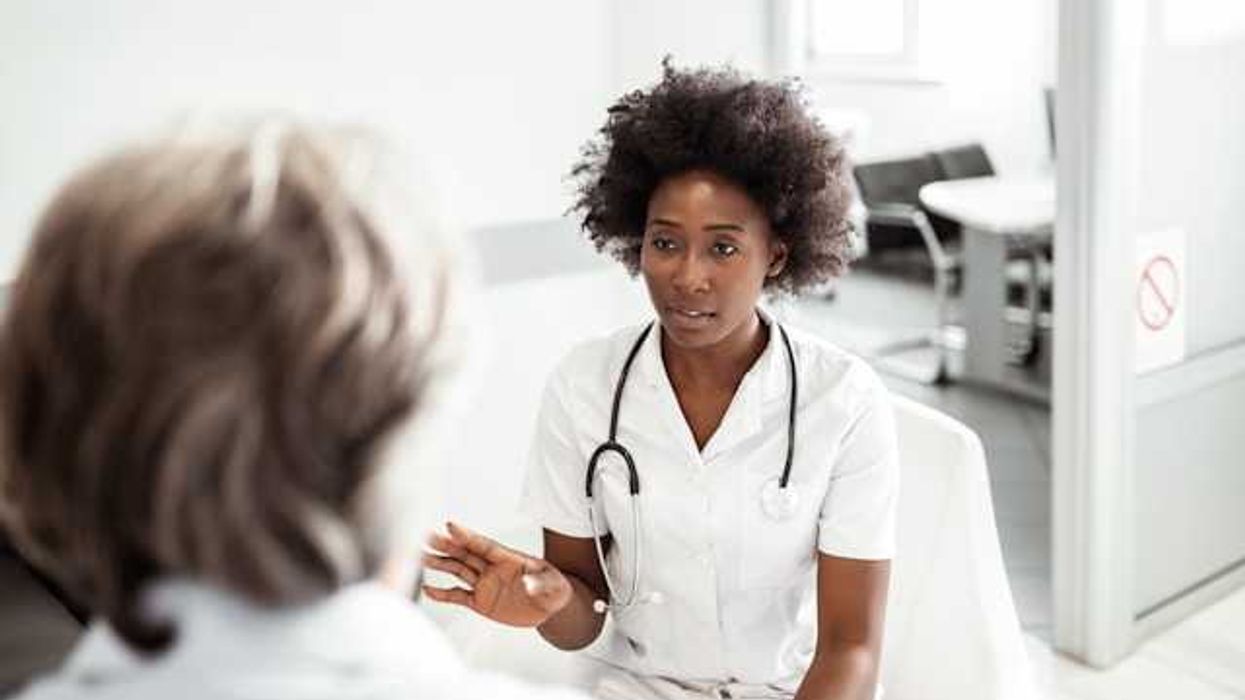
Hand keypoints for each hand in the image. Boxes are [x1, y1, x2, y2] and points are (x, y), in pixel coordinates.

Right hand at [422, 522, 572, 627]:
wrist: (550, 607)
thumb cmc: (554, 589)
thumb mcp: (554, 585)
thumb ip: (541, 583)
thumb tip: (529, 584)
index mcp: (509, 558)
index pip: (484, 544)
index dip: (467, 535)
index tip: (450, 525)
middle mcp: (492, 568)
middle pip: (465, 554)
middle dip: (446, 545)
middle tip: (426, 537)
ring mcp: (485, 583)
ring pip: (458, 570)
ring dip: (440, 564)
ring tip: (420, 558)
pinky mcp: (481, 601)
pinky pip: (458, 596)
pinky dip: (443, 594)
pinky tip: (428, 589)